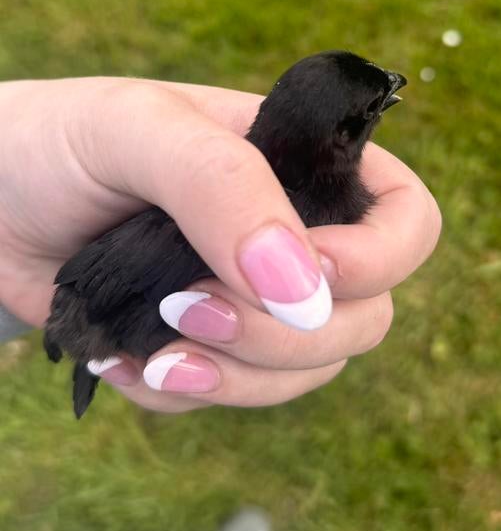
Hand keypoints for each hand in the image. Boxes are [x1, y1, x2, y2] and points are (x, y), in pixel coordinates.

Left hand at [0, 76, 440, 411]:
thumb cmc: (64, 140)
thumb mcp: (141, 130)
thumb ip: (223, 186)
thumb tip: (306, 290)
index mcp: (306, 167)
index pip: (407, 224)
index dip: (377, 261)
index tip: (308, 272)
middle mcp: (295, 237)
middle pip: (364, 318)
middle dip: (282, 334)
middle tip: (185, 305)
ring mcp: (254, 300)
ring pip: (305, 373)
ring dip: (234, 375)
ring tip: (152, 345)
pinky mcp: (206, 350)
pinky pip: (230, 400)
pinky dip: (180, 394)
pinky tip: (121, 357)